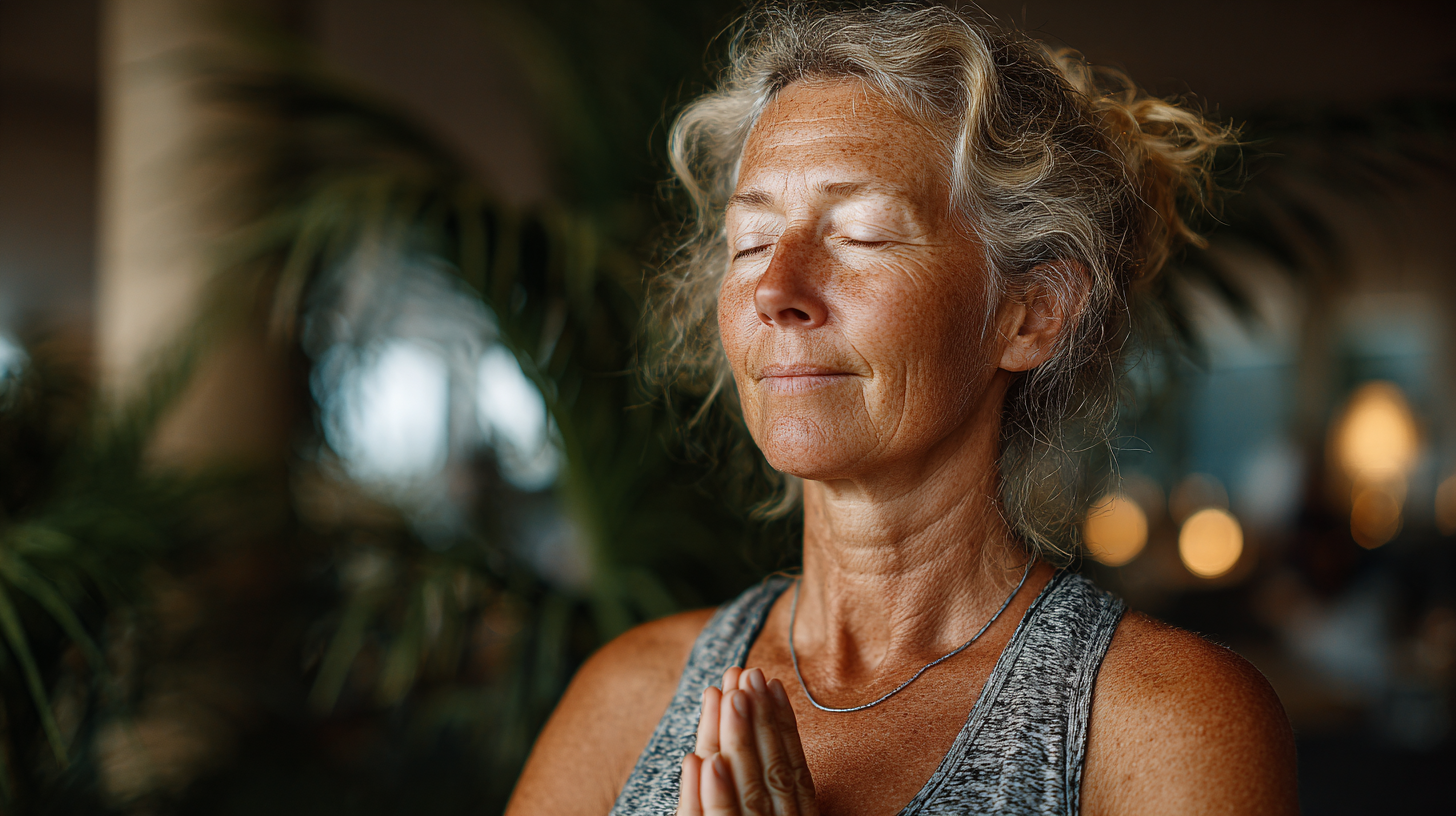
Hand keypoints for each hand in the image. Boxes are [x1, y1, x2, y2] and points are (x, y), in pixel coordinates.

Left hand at [677, 666, 818, 815]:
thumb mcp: (764, 812)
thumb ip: (767, 789)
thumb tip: (760, 729)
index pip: (792, 769)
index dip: (783, 725)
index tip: (774, 684)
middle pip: (771, 770)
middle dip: (760, 719)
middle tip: (748, 674)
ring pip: (748, 789)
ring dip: (737, 740)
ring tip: (728, 695)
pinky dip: (710, 793)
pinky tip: (700, 760)